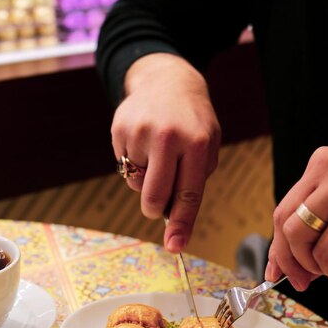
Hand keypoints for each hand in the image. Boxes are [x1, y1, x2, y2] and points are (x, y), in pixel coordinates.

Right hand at [111, 53, 221, 252]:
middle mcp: (168, 137)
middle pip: (154, 196)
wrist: (167, 81)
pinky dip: (134, 162)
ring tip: (157, 153)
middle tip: (160, 202)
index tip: (174, 247)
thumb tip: (173, 216)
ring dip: (146, 179)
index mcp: (196, 143)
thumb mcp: (208, 144)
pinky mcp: (119, 129)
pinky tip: (144, 142)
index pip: (188, 193)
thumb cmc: (192, 121)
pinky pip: (124, 167)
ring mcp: (140, 132)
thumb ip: (195, 179)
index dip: (181, 224)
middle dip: (156, 208)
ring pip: (137, 184)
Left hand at [265, 146, 327, 289]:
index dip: (278, 247)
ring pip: (303, 241)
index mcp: (324, 163)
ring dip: (323, 267)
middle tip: (306, 280)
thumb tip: (284, 266)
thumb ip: (316, 225)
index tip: (277, 270)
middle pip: (285, 224)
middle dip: (291, 261)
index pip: (283, 209)